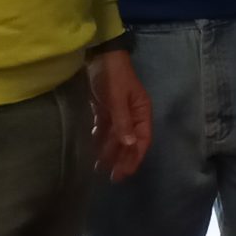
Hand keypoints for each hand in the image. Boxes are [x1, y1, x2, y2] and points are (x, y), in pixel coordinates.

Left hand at [88, 49, 151, 180]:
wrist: (100, 57)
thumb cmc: (113, 76)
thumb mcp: (117, 99)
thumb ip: (122, 122)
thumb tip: (129, 145)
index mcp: (141, 112)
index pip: (142, 139)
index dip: (135, 157)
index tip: (126, 173)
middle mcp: (132, 115)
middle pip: (129, 142)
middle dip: (122, 159)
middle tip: (113, 178)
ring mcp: (118, 113)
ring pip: (116, 138)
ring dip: (109, 153)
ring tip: (99, 169)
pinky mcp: (104, 110)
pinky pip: (104, 131)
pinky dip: (100, 141)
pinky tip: (93, 152)